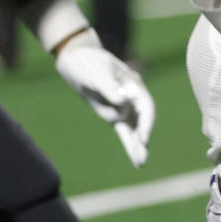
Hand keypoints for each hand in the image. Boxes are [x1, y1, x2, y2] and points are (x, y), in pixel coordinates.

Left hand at [52, 31, 156, 163]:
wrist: (75, 58)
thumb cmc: (86, 61)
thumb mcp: (94, 72)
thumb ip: (108, 87)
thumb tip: (124, 103)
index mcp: (132, 84)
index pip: (145, 105)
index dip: (146, 122)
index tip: (143, 137)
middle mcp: (131, 97)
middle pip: (142, 120)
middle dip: (142, 138)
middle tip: (141, 156)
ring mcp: (123, 106)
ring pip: (133, 128)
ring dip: (137, 145)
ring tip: (140, 163)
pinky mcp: (112, 113)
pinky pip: (123, 130)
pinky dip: (128, 142)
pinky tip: (135, 157)